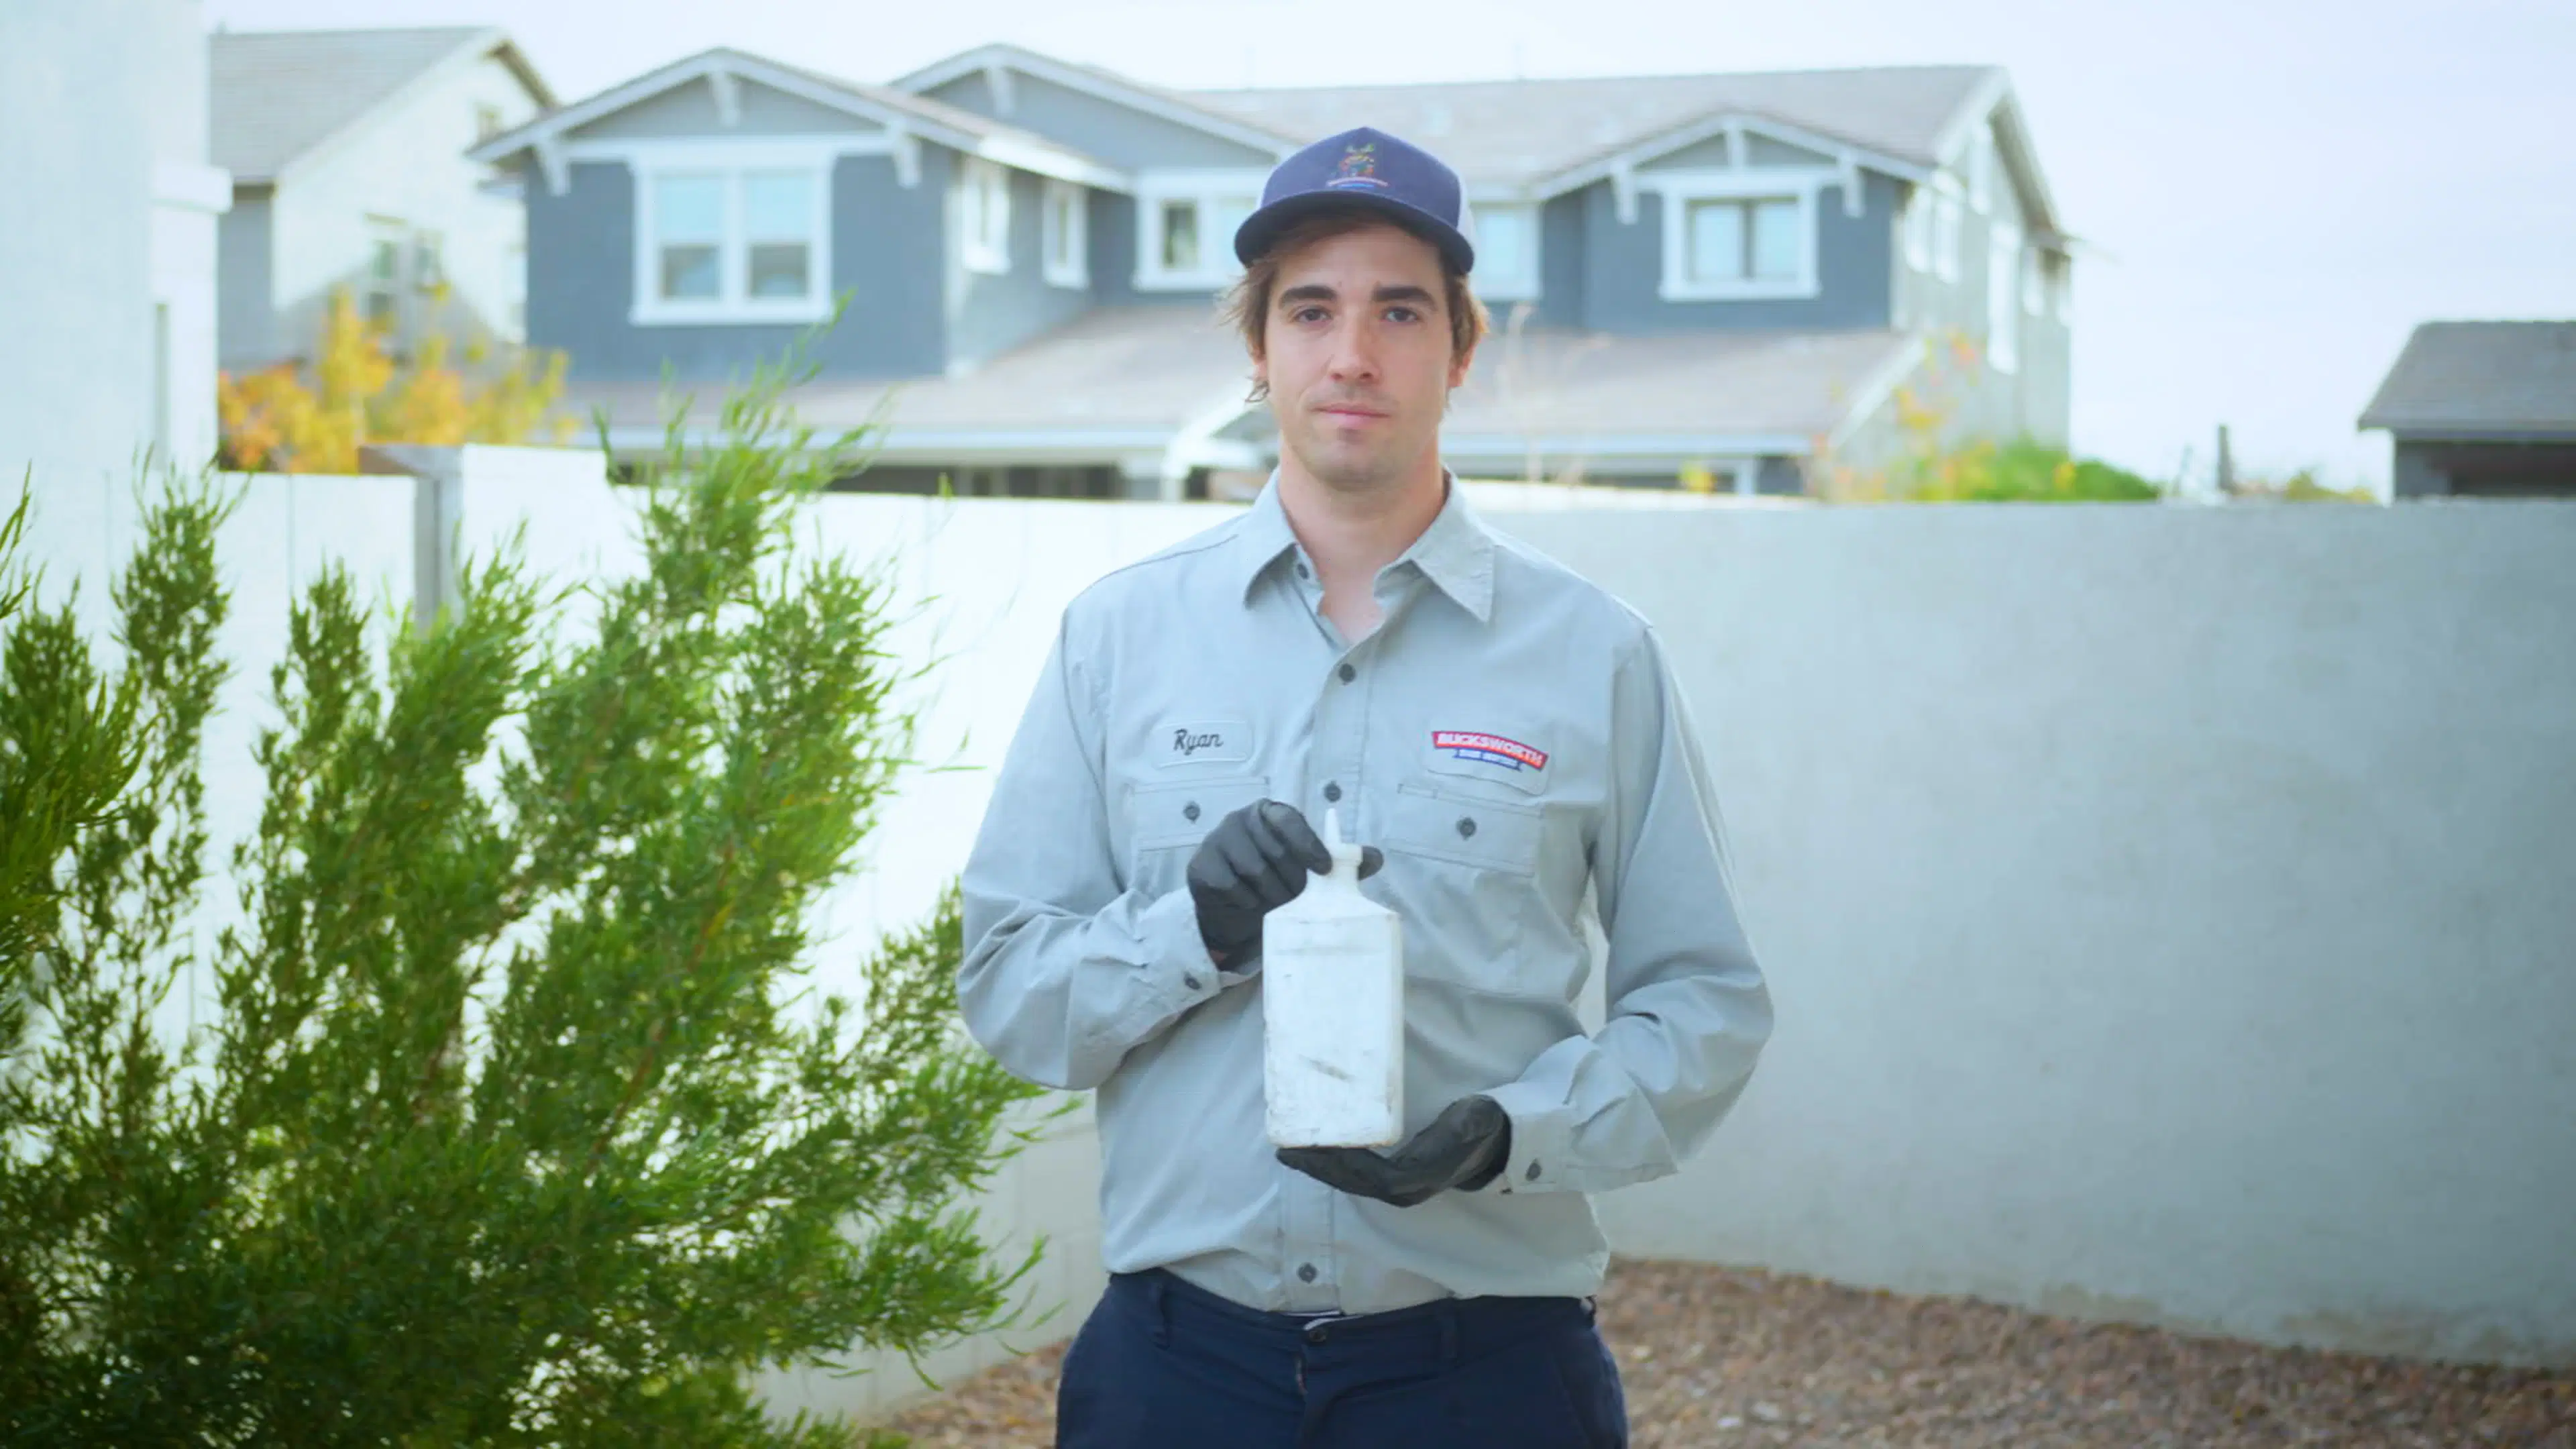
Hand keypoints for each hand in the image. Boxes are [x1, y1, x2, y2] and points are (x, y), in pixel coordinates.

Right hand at [1186, 799, 1381, 966]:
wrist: (1235, 906)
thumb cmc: (1277, 878)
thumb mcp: (1310, 870)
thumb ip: (1342, 862)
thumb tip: (1376, 858)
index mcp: (1271, 813)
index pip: (1289, 820)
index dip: (1307, 843)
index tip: (1325, 869)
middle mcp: (1242, 819)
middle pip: (1273, 850)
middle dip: (1292, 880)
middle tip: (1300, 899)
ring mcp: (1218, 839)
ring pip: (1253, 868)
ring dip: (1272, 893)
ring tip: (1279, 904)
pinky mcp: (1202, 864)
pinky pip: (1229, 884)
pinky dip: (1246, 900)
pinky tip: (1251, 903)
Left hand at [1276, 1095, 1511, 1207]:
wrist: (1488, 1145)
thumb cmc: (1478, 1126)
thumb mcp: (1478, 1119)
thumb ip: (1468, 1122)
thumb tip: (1458, 1122)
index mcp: (1423, 1174)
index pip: (1376, 1176)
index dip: (1345, 1165)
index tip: (1318, 1147)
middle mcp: (1406, 1188)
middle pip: (1355, 1183)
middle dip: (1320, 1169)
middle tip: (1287, 1150)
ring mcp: (1398, 1187)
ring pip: (1351, 1183)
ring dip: (1319, 1170)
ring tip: (1289, 1152)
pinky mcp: (1391, 1179)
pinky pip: (1355, 1176)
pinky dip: (1331, 1167)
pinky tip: (1312, 1153)